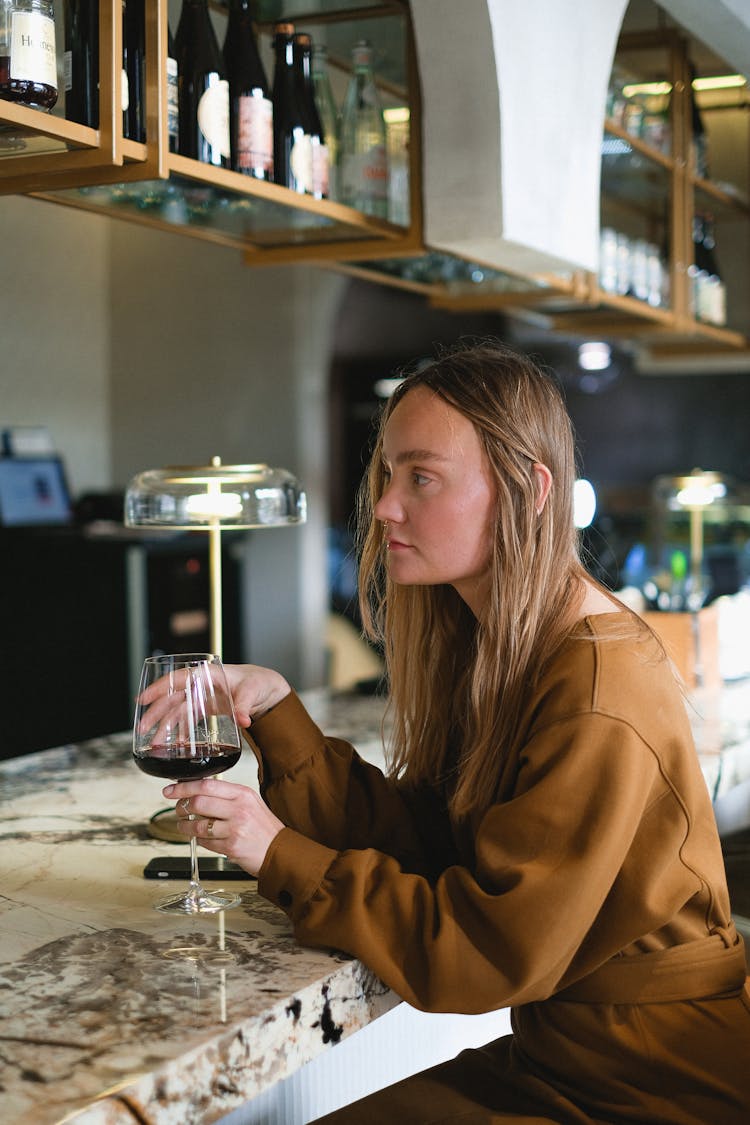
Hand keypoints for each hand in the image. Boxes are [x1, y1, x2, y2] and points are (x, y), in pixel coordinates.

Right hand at [137, 663, 290, 735]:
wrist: (267, 689)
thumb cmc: (258, 682)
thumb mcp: (252, 692)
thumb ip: (245, 706)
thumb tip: (243, 720)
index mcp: (208, 674)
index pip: (178, 679)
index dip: (159, 688)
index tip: (142, 699)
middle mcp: (201, 684)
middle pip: (172, 697)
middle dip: (155, 713)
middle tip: (142, 728)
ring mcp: (202, 697)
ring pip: (177, 710)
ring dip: (164, 725)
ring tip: (153, 743)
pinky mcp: (206, 708)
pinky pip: (187, 719)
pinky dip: (180, 731)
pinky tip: (174, 744)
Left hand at [164, 778, 283, 875]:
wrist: (279, 851)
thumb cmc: (264, 828)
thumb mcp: (250, 803)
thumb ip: (227, 797)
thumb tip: (198, 793)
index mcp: (242, 794)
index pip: (206, 785)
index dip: (184, 787)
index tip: (171, 790)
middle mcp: (239, 808)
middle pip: (198, 802)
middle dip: (181, 806)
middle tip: (178, 809)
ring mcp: (235, 828)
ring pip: (198, 824)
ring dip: (185, 826)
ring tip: (184, 825)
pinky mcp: (231, 846)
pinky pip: (205, 841)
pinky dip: (199, 840)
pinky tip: (201, 837)